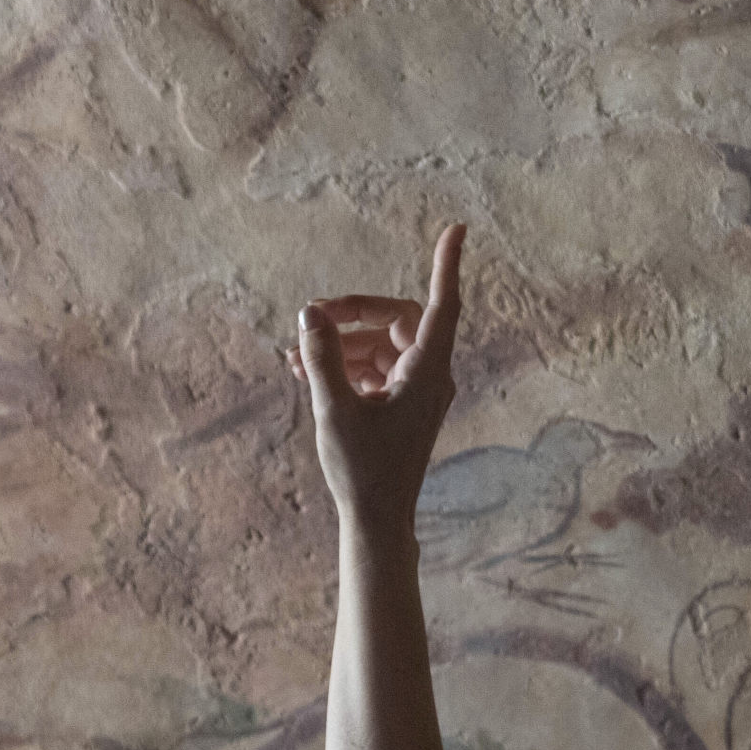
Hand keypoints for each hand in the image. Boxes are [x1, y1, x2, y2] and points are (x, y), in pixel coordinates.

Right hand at [298, 226, 464, 536]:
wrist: (378, 520)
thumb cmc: (362, 471)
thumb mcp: (334, 409)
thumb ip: (322, 357)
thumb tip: (310, 312)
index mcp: (428, 372)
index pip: (442, 304)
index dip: (447, 265)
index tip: (456, 229)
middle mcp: (430, 376)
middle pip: (396, 320)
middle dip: (353, 313)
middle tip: (310, 316)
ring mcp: (417, 390)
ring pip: (381, 345)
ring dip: (341, 344)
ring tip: (294, 356)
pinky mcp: (402, 405)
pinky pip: (377, 368)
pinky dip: (346, 364)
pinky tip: (307, 371)